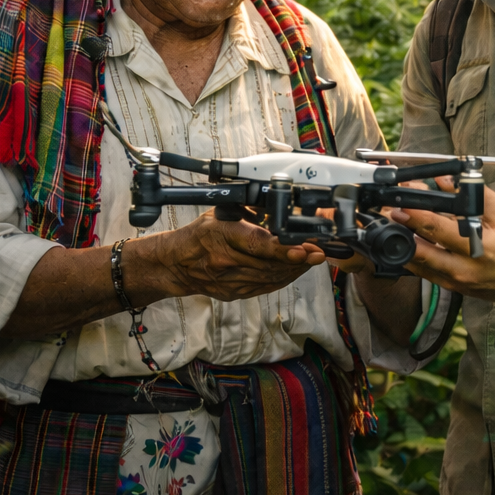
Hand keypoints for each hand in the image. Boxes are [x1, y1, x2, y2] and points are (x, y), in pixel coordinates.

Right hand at [150, 208, 325, 300]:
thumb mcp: (220, 212)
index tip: (304, 249)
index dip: (283, 249)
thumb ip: (249, 209)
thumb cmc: (199, 234)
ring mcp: (229, 281)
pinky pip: (265, 287)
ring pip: (270, 277)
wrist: (175, 264)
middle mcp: (225, 260)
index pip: (256, 244)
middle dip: (298, 259)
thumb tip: (279, 200)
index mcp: (220, 235)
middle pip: (269, 263)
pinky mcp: (233, 293)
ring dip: (295, 269)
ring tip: (313, 258)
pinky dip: (283, 277)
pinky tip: (295, 269)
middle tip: (320, 251)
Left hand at [389, 176, 494, 302]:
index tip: (402, 203)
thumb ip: (475, 195)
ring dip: (403, 244)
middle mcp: (465, 269)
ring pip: (418, 265)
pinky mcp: (451, 288)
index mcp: (480, 248)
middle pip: (421, 252)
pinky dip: (414, 257)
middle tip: (390, 214)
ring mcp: (456, 282)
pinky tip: (406, 242)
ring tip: (393, 226)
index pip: (440, 229)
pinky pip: (425, 272)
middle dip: (401, 231)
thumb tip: (445, 180)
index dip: (417, 215)